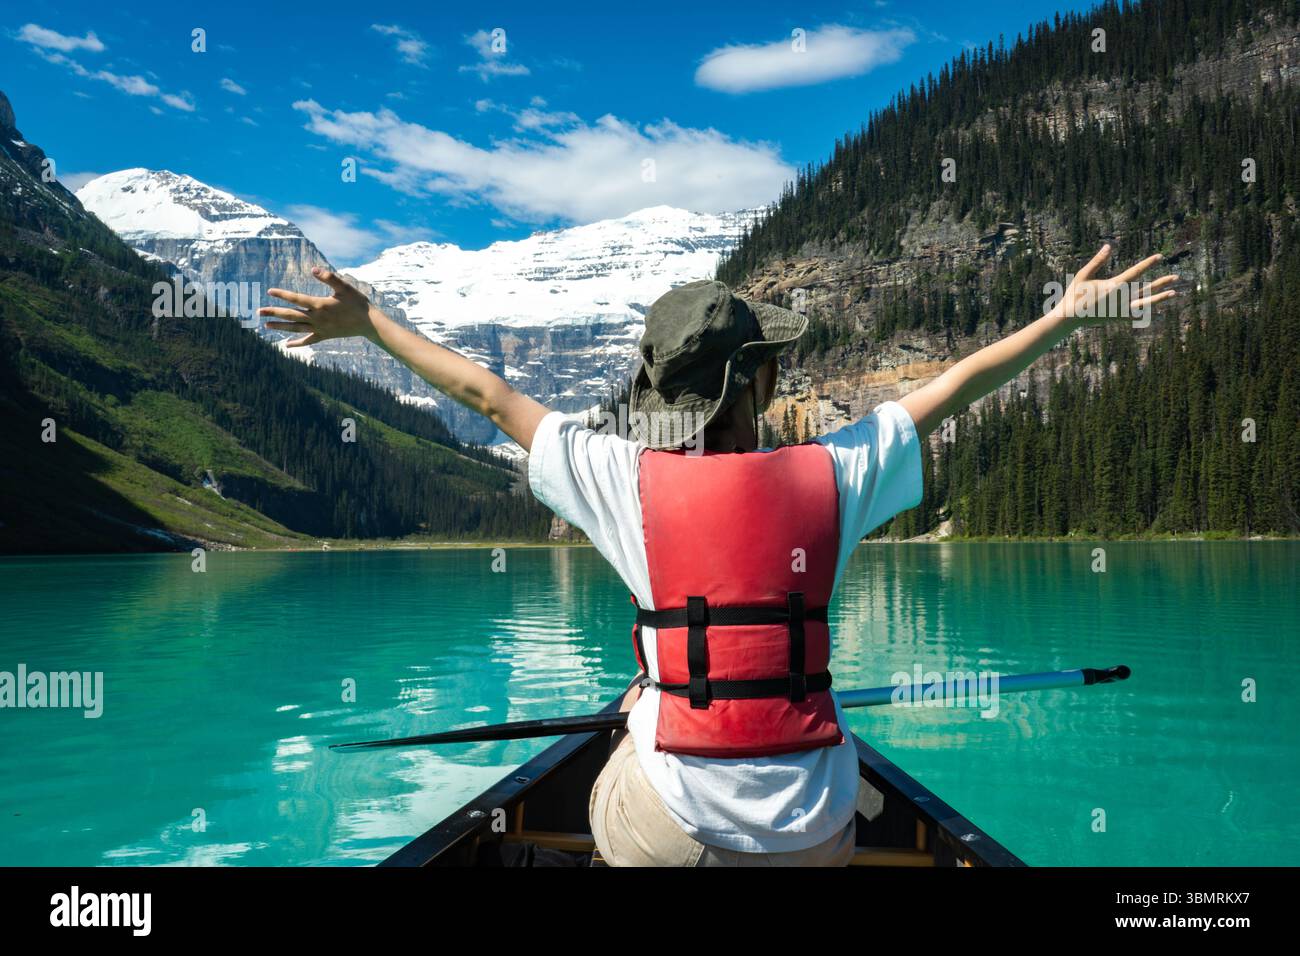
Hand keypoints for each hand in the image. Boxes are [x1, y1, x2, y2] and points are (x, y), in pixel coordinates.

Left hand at [258, 267, 376, 346]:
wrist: (369, 324)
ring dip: (281, 326)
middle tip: (258, 311)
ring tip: (266, 325)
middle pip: (291, 315)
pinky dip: (297, 343)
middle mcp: (317, 318)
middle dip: (274, 313)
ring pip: (296, 328)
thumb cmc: (358, 303)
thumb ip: (329, 277)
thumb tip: (313, 269)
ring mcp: (320, 329)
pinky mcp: (324, 336)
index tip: (269, 291)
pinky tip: (287, 345)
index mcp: (320, 305)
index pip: (297, 299)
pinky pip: (308, 340)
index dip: (282, 295)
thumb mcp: (345, 287)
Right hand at [1055, 244, 1177, 326]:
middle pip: (1147, 288)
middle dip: (1162, 282)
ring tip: (1174, 292)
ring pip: (1145, 302)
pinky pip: (1136, 314)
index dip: (1149, 263)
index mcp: (1114, 285)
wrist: (1069, 317)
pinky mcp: (1117, 317)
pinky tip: (1158, 312)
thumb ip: (1097, 261)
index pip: (1136, 271)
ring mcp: (1120, 309)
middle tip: (1176, 276)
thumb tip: (1109, 246)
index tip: (1160, 257)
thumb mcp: (1083, 275)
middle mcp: (1121, 297)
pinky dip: (1147, 312)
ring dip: (1160, 297)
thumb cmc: (1074, 294)